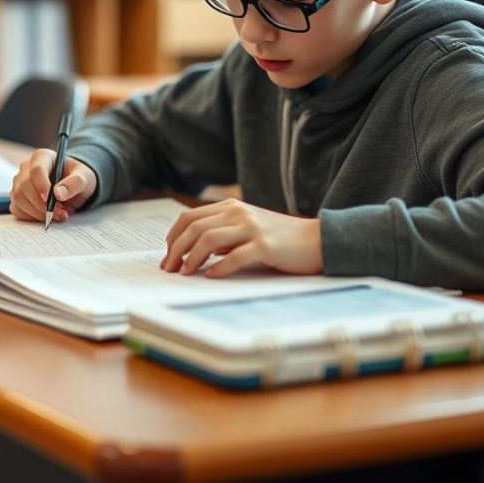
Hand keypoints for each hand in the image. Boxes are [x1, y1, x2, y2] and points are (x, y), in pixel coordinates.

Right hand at [10, 148, 96, 222]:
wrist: (72, 188)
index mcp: (42, 157)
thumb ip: (75, 183)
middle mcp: (26, 168)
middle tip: (62, 213)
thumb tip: (59, 193)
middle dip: (43, 205)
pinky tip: (47, 217)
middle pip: (25, 186)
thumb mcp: (84, 178)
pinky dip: (33, 217)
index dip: (42, 186)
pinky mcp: (18, 198)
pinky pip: (18, 210)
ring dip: (39, 213)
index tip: (52, 200)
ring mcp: (19, 183)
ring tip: (59, 215)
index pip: (36, 170)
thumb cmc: (77, 179)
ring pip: (19, 199)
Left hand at [160, 198, 322, 277]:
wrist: (316, 240)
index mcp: (232, 207)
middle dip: (175, 250)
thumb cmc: (280, 239)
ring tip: (185, 273)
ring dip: (191, 258)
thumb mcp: (247, 230)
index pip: (189, 218)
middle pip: (194, 228)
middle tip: (169, 269)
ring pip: (208, 239)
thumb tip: (197, 251)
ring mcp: (252, 228)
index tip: (167, 255)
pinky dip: (218, 268)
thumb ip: (224, 235)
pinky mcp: (265, 245)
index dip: (173, 237)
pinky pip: (234, 257)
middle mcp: (239, 213)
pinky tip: (210, 276)